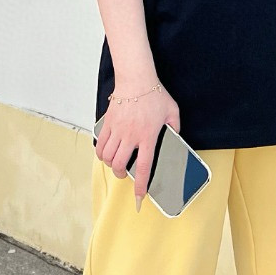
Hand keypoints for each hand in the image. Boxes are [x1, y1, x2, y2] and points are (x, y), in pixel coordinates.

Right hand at [94, 81, 180, 211]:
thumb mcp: (172, 110)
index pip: (144, 166)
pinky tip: (106, 153)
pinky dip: (101, 153)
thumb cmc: (154, 93)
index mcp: (147, 135)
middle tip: (125, 174)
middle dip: (121, 175)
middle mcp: (130, 136)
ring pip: (108, 157)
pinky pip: (100, 144)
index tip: (139, 196)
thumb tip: (175, 137)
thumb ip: (175, 126)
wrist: (136, 78)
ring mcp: (117, 130)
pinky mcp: (108, 123)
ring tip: (116, 164)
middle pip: (120, 165)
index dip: (141, 185)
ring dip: (111, 165)